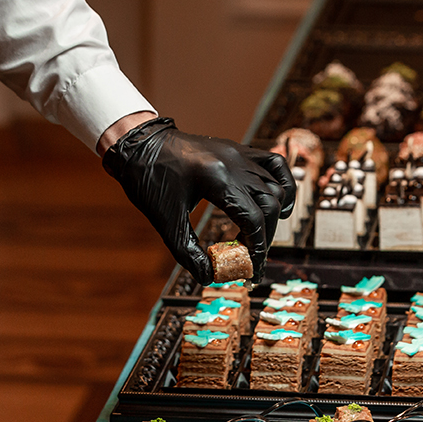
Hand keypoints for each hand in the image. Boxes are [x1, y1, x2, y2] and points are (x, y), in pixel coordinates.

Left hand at [102, 117, 294, 284]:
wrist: (139, 144)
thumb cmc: (148, 180)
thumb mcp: (166, 221)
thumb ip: (187, 253)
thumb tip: (209, 277)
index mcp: (216, 178)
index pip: (253, 219)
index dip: (257, 249)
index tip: (252, 271)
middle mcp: (234, 162)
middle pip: (270, 205)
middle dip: (265, 237)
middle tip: (251, 258)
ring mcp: (239, 153)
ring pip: (277, 186)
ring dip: (273, 216)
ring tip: (257, 237)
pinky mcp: (239, 150)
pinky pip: (274, 165)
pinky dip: (283, 186)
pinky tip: (277, 206)